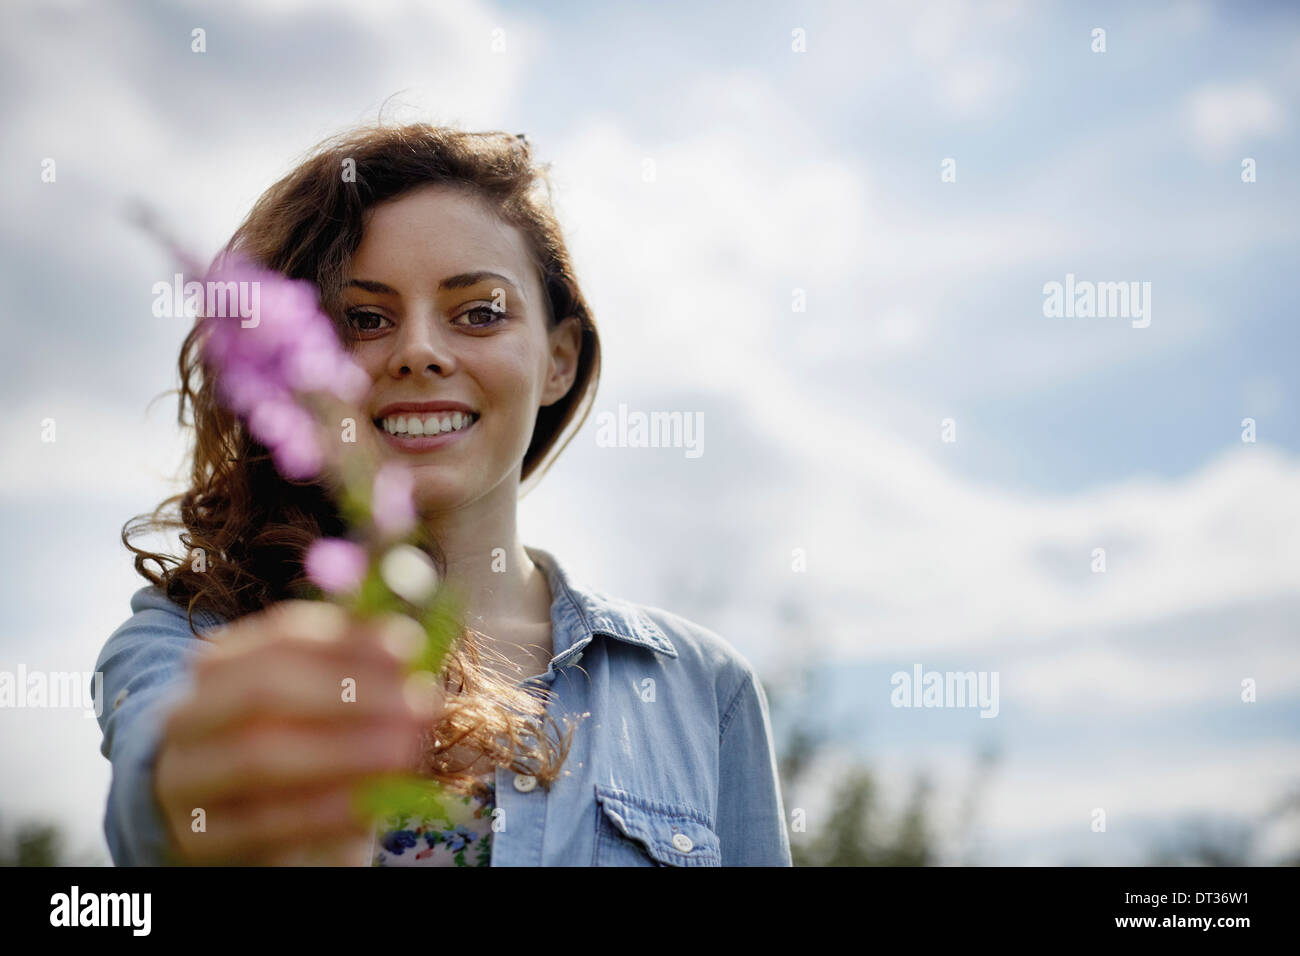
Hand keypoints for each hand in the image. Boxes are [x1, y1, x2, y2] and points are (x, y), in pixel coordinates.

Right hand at [154, 600, 441, 865]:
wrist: (241, 825)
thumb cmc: (296, 749)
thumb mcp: (321, 704)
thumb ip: (355, 667)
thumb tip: (402, 641)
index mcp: (220, 665)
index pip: (280, 635)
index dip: (348, 640)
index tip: (409, 650)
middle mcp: (189, 714)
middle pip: (262, 691)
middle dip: (347, 695)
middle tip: (416, 704)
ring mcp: (184, 778)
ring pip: (258, 757)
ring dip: (343, 752)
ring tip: (403, 752)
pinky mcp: (196, 839)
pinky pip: (261, 824)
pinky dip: (322, 812)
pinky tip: (371, 805)